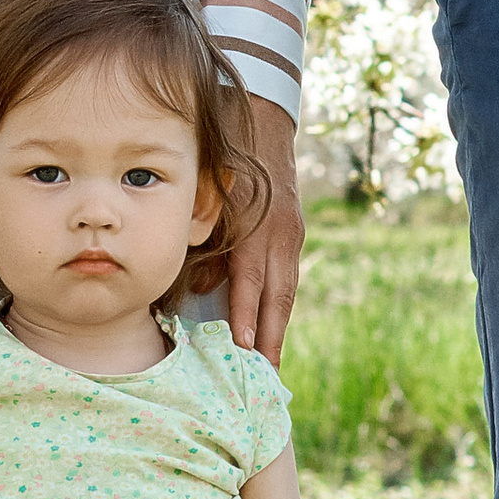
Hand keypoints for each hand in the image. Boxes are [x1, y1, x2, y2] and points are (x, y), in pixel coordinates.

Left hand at [226, 97, 302, 362]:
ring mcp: (292, 234)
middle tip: (266, 380)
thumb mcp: (208, 194)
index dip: (247, 318)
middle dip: (272, 340)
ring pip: (286, 290)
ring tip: (271, 366)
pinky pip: (287, 275)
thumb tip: (204, 286)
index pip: (251, 282)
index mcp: (257, 226)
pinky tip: (271, 327)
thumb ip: (206, 241)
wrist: (262, 118)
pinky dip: (279, 303)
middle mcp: (281, 234)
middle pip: (278, 297)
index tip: (244, 351)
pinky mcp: (294, 231)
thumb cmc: (224, 155)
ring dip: (278, 328)